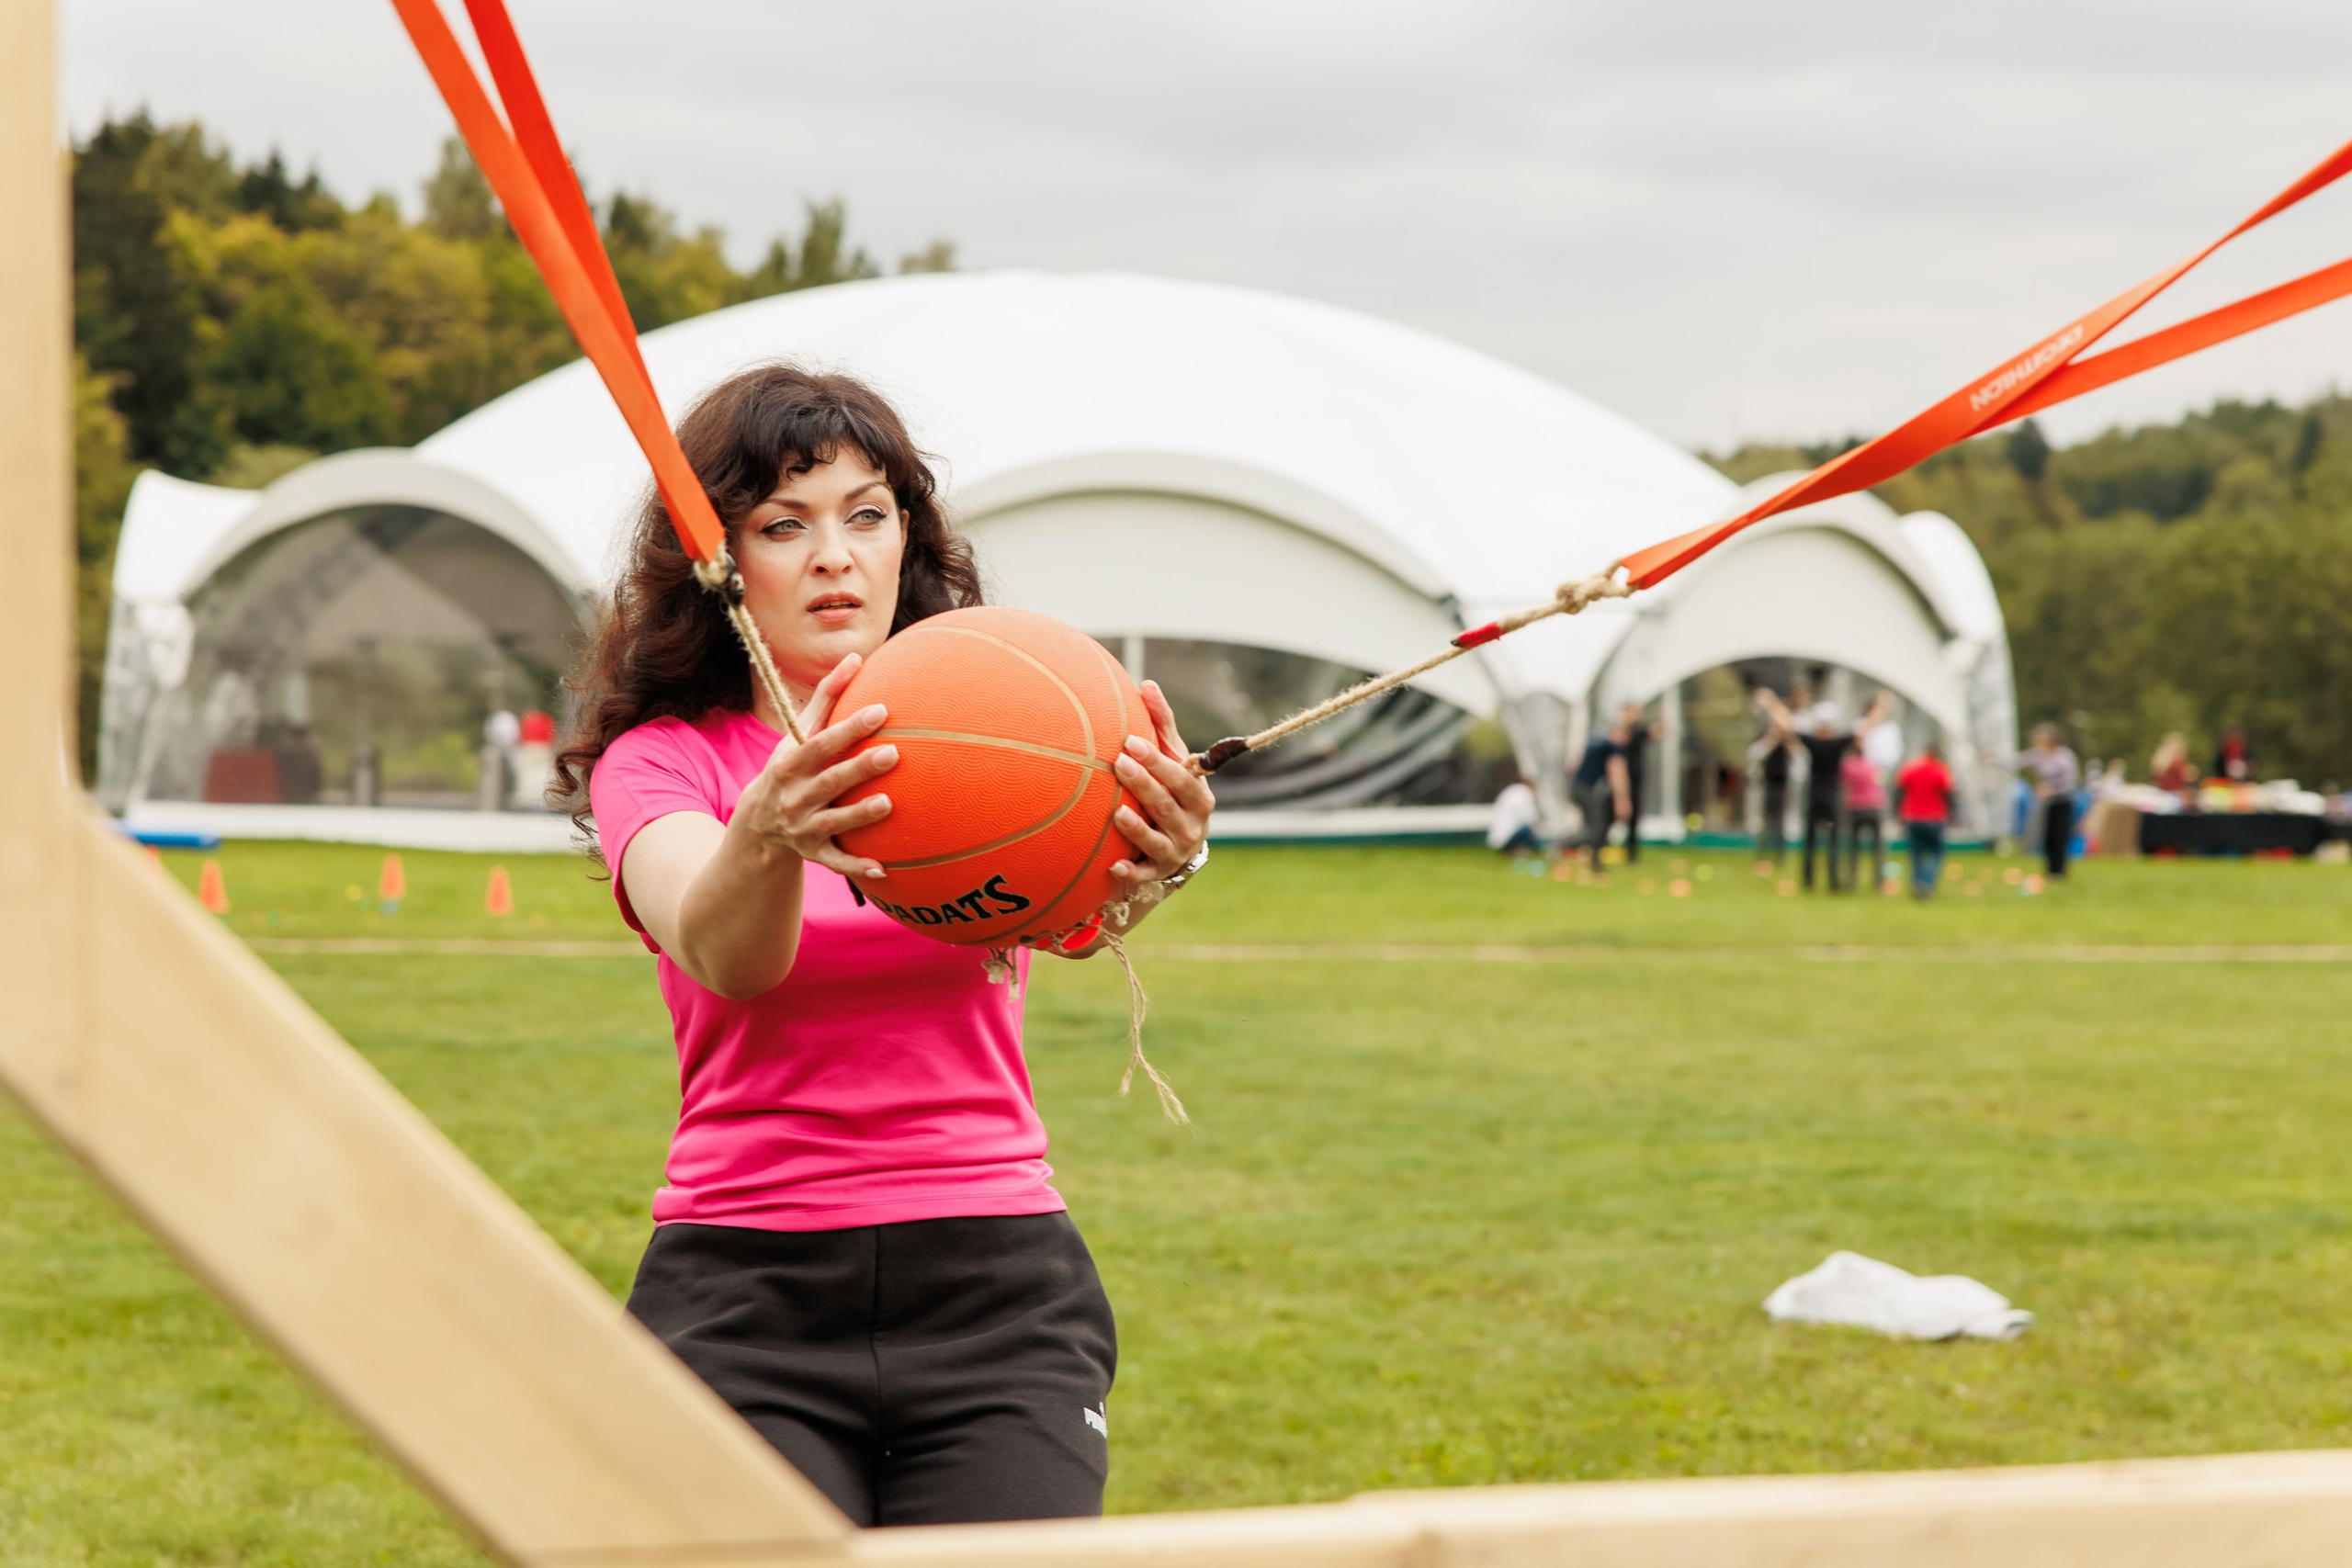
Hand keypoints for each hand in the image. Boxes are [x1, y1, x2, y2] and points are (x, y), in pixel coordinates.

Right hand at [728, 653, 896, 880]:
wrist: (758, 825)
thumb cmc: (791, 765)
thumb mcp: (798, 734)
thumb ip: (827, 697)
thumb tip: (857, 656)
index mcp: (791, 763)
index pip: (821, 744)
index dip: (849, 728)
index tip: (881, 710)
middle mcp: (795, 796)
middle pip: (829, 781)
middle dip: (858, 768)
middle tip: (893, 752)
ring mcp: (804, 827)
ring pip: (834, 822)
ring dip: (859, 815)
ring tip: (888, 804)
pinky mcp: (814, 853)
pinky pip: (837, 862)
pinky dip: (857, 867)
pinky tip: (885, 868)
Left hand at [1109, 679, 1213, 890]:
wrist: (1179, 845)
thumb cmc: (1172, 791)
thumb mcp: (1174, 761)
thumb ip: (1162, 726)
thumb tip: (1147, 683)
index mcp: (1198, 795)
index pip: (1180, 775)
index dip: (1158, 760)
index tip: (1130, 741)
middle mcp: (1192, 824)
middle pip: (1167, 804)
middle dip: (1145, 784)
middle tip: (1119, 763)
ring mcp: (1175, 850)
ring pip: (1156, 839)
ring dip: (1137, 828)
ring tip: (1117, 812)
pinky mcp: (1157, 872)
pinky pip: (1143, 875)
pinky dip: (1129, 873)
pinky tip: (1112, 867)